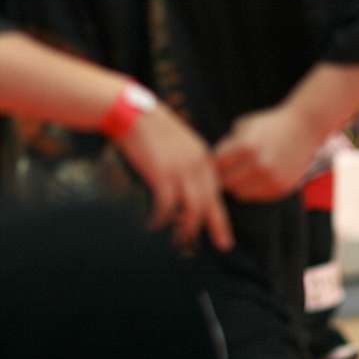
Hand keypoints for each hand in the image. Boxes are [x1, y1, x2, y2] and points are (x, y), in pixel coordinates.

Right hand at [118, 105, 233, 251]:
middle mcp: (197, 165)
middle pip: (211, 203)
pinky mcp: (161, 174)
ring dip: (187, 229)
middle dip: (217, 227)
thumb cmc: (152, 131)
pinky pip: (167, 205)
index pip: (217, 192)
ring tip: (180, 242)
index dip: (221, 215)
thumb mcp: (180, 145)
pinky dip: (161, 219)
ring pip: (193, 209)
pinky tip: (154, 226)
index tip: (224, 233)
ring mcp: (181, 170)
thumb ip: (188, 165)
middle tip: (223, 245)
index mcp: (203, 158)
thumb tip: (185, 189)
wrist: (135, 113)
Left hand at [214, 105, 322, 201]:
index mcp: (247, 147)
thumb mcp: (245, 126)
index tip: (216, 160)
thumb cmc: (271, 124)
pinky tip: (258, 176)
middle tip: (228, 169)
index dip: (214, 163)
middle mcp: (259, 165)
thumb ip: (227, 144)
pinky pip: (257, 196)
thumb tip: (209, 164)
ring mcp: (272, 178)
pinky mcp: (281, 187)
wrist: (306, 127)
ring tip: (243, 172)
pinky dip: (254, 189)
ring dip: (238, 184)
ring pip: (239, 192)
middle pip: (226, 182)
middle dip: (224, 176)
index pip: (216, 165)